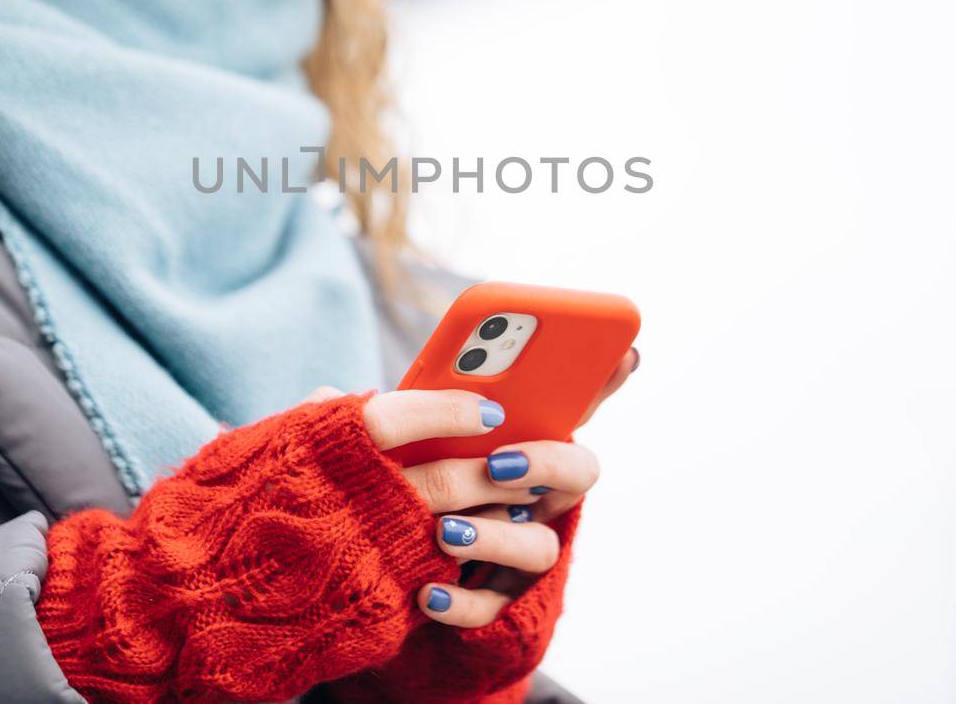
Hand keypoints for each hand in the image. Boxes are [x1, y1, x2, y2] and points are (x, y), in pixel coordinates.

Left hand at [299, 343, 640, 628]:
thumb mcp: (374, 444)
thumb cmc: (380, 486)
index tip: (623, 351)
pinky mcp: (496, 599)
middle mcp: (532, 492)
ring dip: (497, 536)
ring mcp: (521, 547)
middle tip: (500, 460)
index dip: (606, 375)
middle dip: (549, 462)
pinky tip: (424, 590)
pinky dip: (461, 599)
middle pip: (579, 471)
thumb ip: (367, 418)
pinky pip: (493, 604)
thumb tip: (332, 393)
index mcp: (512, 436)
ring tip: (446, 531)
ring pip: (540, 544)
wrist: (363, 574)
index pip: (571, 401)